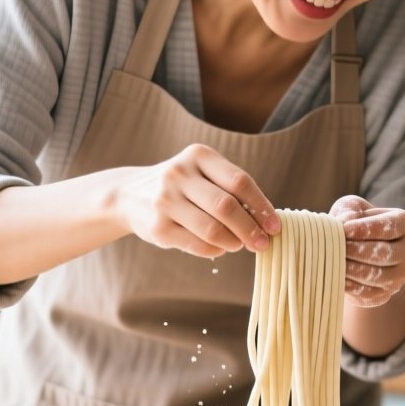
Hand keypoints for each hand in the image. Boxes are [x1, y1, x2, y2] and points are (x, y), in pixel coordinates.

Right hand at [115, 144, 279, 257]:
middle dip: (251, 229)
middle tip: (263, 243)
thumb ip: (231, 190)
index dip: (262, 206)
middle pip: (227, 206)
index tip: (275, 226)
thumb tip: (267, 220)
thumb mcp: (202, 174)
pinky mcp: (157, 227)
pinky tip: (221, 248)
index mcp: (198, 156)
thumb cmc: (182, 186)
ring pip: (212, 229)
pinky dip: (216, 250)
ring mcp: (165, 201)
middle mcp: (179, 174)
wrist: (129, 195)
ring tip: (240, 245)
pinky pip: (197, 244)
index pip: (240, 182)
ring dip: (234, 242)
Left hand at [329, 195, 404, 307]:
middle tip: (336, 247)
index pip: (390, 227)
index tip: (344, 229)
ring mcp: (400, 275)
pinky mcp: (386, 294)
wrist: (352, 254)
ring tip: (334, 261)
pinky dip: (351, 286)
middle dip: (357, 250)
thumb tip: (346, 222)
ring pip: (378, 276)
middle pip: (386, 253)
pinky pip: (370, 294)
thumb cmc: (351, 225)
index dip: (365, 229)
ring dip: (352, 269)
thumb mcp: (350, 209)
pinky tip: (338, 276)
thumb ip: (348, 209)